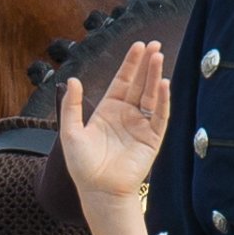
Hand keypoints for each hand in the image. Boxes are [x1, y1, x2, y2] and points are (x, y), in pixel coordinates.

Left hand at [59, 41, 167, 234]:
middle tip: (154, 45)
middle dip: (146, 64)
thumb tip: (73, 80)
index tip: (139, 46)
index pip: (122, 82)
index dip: (130, 64)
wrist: (99, 189)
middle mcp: (126, 115)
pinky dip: (163, 100)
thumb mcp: (70, 133)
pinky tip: (163, 83)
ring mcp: (141, 125)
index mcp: (108, 111)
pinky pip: (160, 115)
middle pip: (139, 84)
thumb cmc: (83, 165)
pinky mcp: (152, 138)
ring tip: (159, 56)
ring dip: (155, 76)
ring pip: (151, 95)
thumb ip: (71, 107)